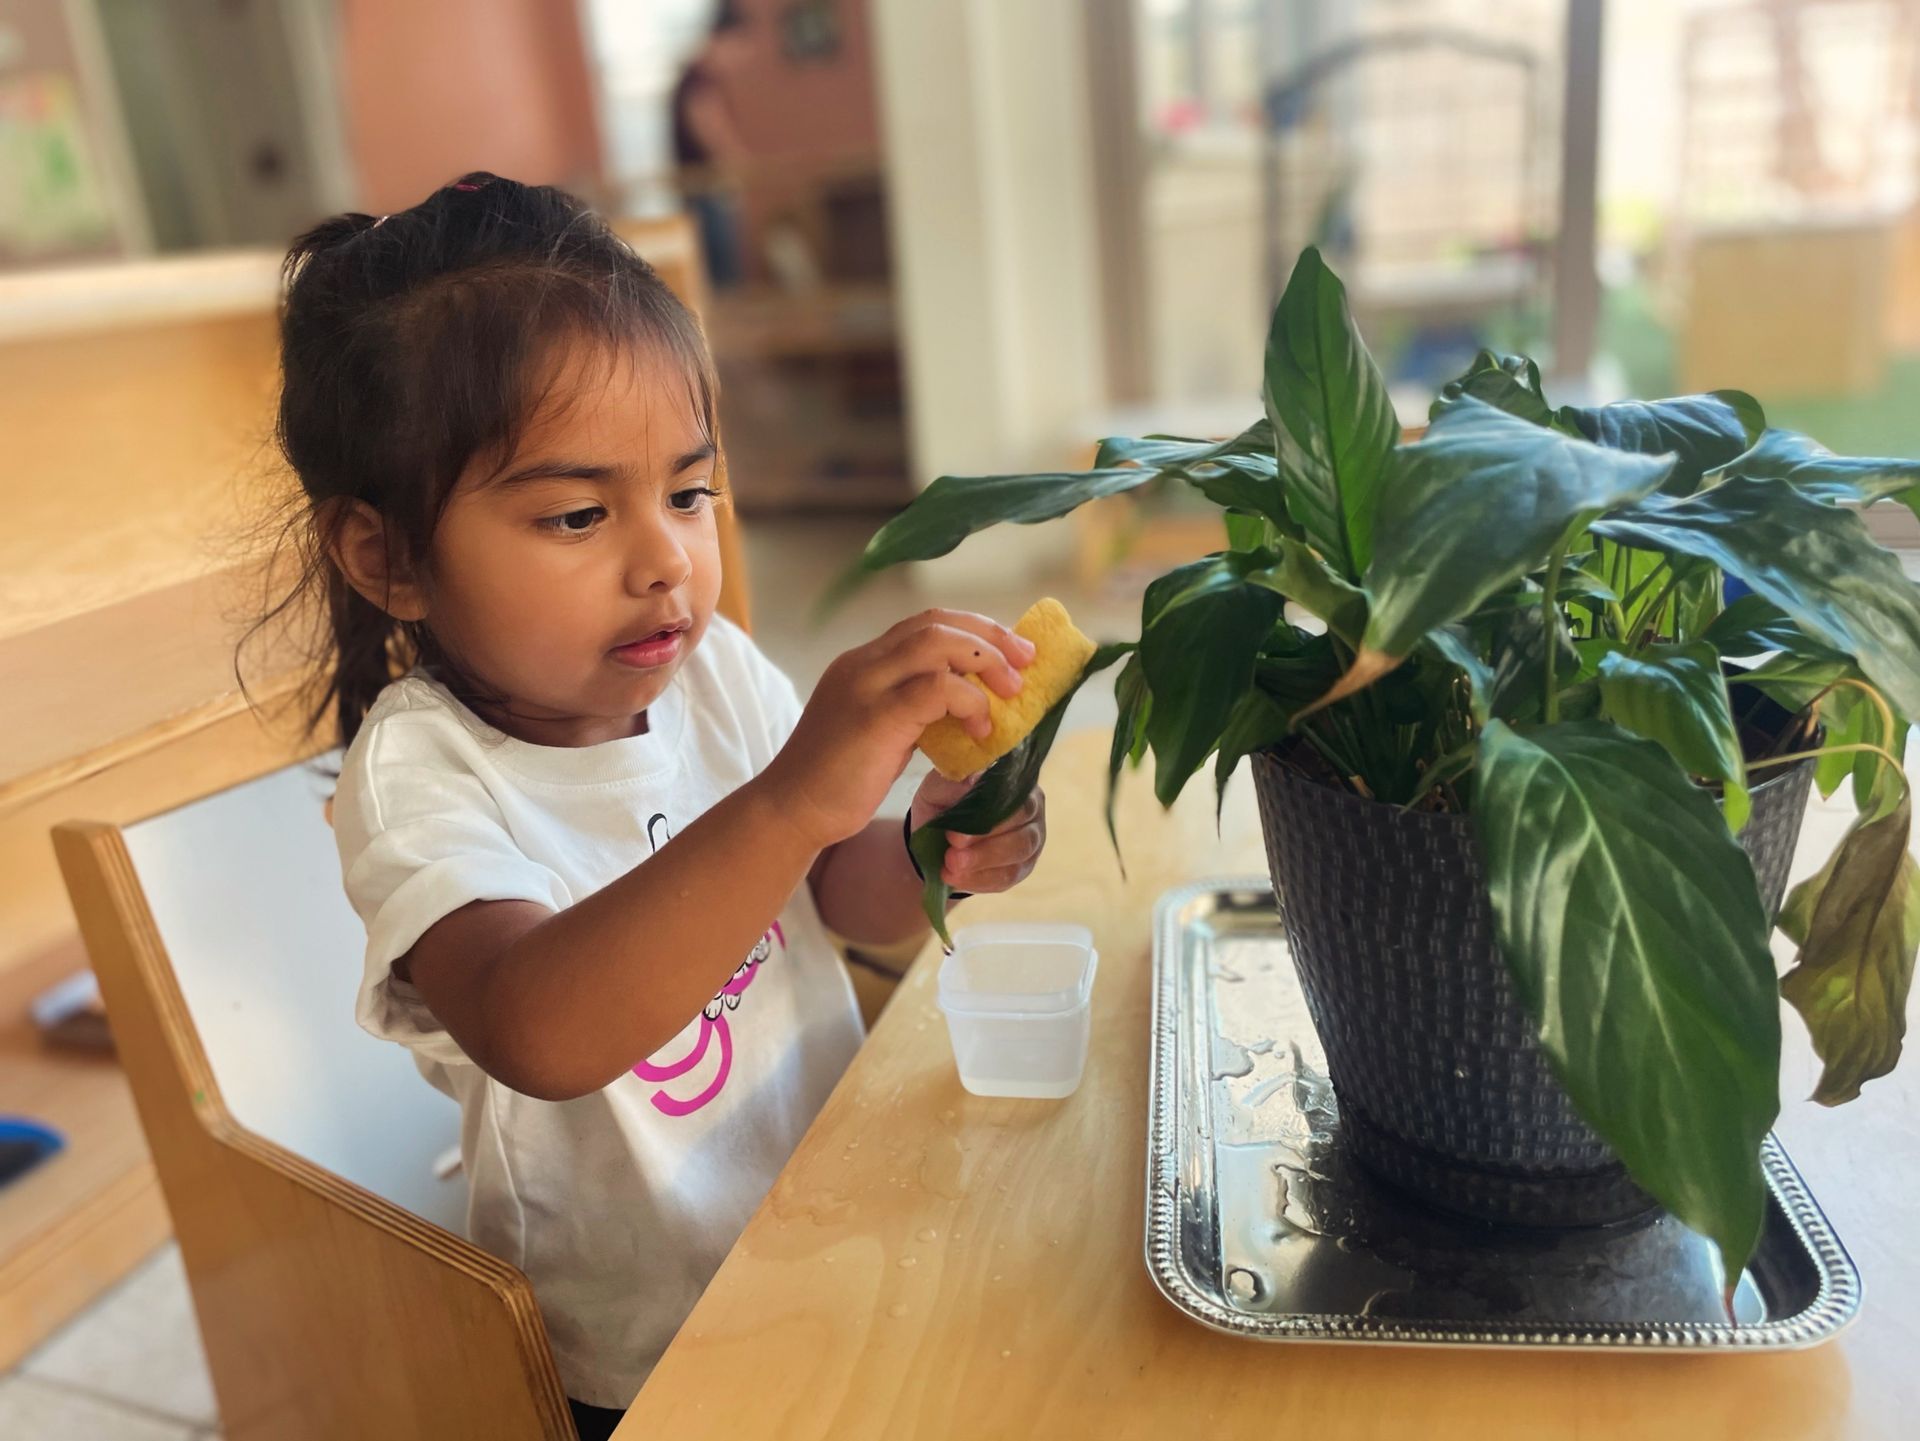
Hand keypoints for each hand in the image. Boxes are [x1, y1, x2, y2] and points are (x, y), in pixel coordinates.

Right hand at [763, 609, 1034, 850]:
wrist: (791, 811)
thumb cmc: (838, 781)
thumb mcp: (882, 732)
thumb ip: (915, 710)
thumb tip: (969, 705)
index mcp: (864, 664)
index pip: (926, 624)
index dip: (975, 630)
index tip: (1012, 653)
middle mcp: (863, 664)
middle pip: (937, 622)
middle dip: (991, 636)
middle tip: (1027, 662)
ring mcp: (866, 686)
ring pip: (937, 642)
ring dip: (987, 661)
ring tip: (1012, 693)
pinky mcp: (876, 716)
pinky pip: (937, 688)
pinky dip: (970, 702)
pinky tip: (982, 730)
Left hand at [911, 772, 1046, 893]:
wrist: (934, 837)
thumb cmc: (942, 806)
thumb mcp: (937, 791)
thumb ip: (951, 783)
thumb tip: (971, 780)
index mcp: (1014, 782)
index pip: (1012, 797)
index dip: (985, 818)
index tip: (953, 835)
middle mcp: (1031, 808)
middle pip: (1022, 828)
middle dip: (985, 846)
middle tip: (952, 856)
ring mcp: (1031, 839)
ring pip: (1018, 854)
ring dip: (983, 864)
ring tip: (951, 868)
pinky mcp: (1022, 867)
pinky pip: (1008, 876)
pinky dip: (980, 880)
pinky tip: (956, 878)